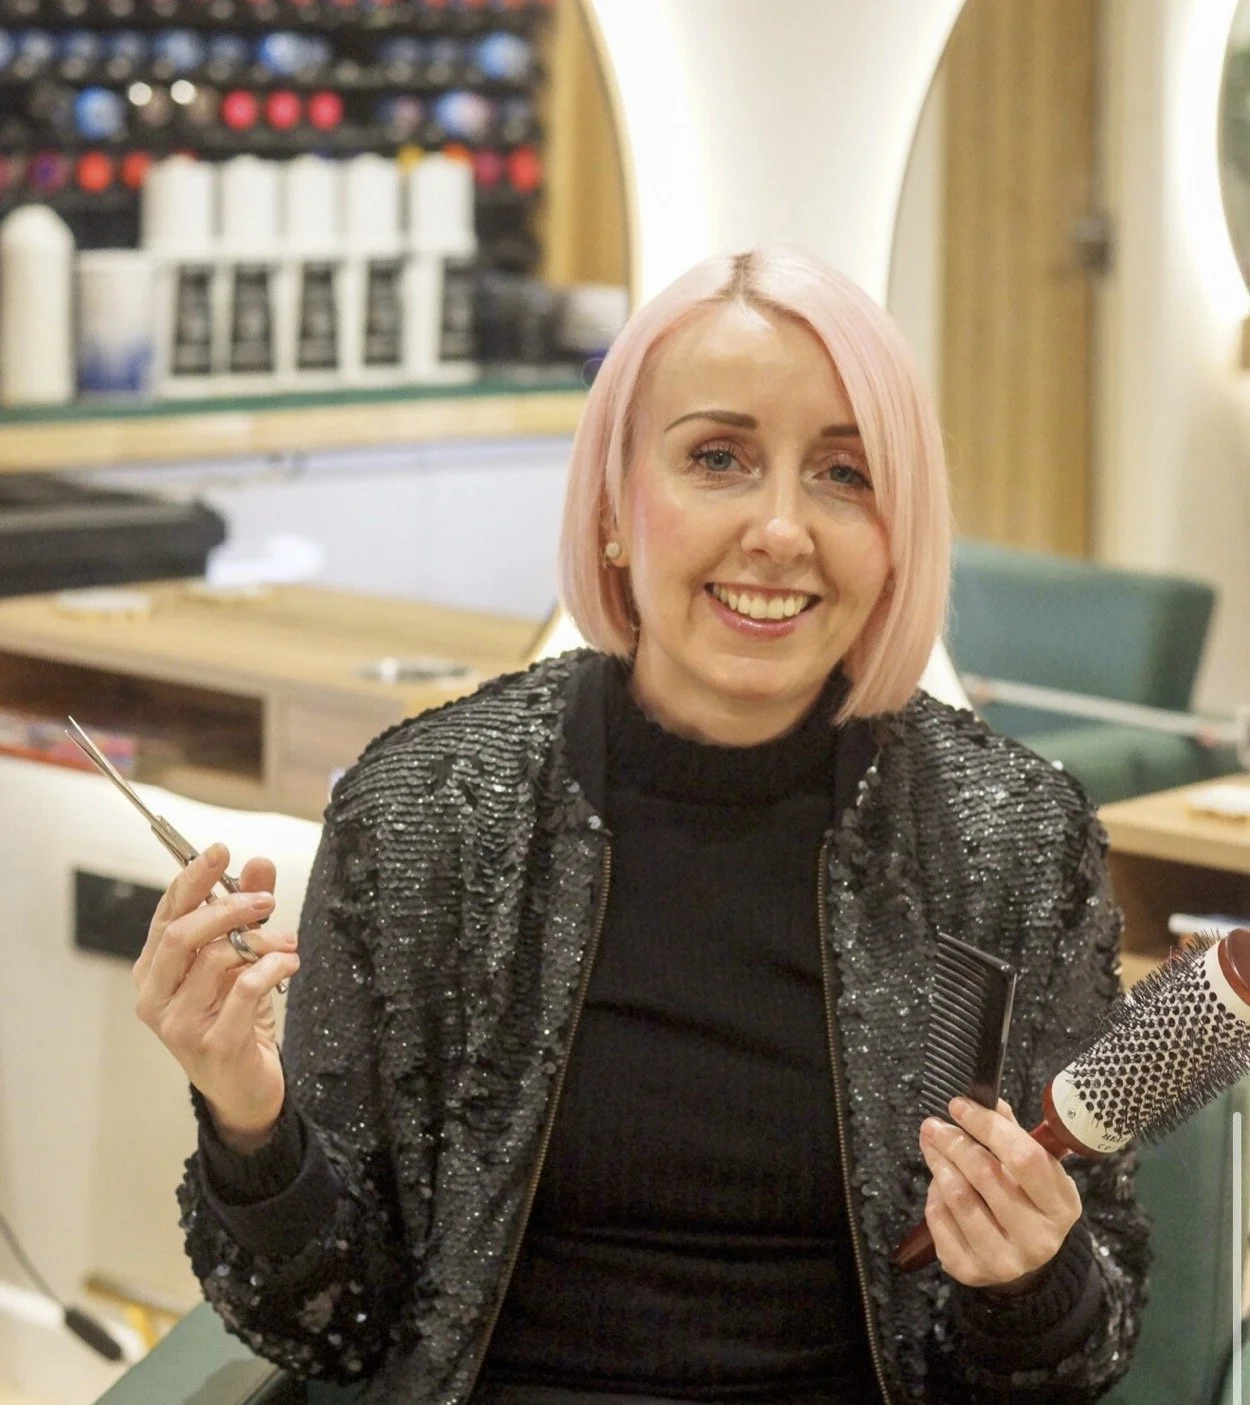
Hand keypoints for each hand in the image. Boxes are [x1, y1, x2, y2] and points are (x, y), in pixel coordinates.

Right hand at [134, 842, 299, 1152]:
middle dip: (228, 906)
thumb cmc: (235, 1019)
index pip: (166, 914)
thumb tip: (258, 863)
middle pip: (183, 933)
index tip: (219, 849)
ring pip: (217, 959)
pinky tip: (290, 963)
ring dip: (261, 941)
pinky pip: (244, 989)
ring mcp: (179, 1024)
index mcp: (153, 971)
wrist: (245, 1088)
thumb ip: (246, 912)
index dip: (191, 878)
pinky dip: (273, 967)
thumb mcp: (241, 959)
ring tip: (289, 942)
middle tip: (266, 899)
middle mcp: (156, 997)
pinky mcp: (212, 1043)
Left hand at [919, 1096, 1081, 1289]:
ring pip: (959, 1197)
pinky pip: (939, 1221)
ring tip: (932, 1145)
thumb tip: (982, 1102)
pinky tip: (937, 1182)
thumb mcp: (1037, 1169)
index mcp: (1061, 1206)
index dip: (987, 1126)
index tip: (959, 1105)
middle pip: (986, 1175)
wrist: (1024, 1261)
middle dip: (954, 1141)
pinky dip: (933, 1194)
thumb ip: (1011, 1134)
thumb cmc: (1029, 1201)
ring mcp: (1004, 1260)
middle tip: (934, 1124)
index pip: (1024, 1157)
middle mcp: (1038, 1238)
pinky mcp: (971, 1271)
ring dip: (939, 1163)